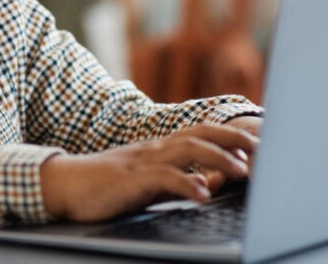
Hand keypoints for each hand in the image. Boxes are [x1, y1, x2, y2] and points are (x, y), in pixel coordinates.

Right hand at [40, 123, 257, 221]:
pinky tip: (203, 194)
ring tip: (243, 170)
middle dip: (233, 138)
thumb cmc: (106, 185)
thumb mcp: (148, 182)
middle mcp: (155, 148)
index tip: (256, 142)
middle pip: (201, 134)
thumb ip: (179, 180)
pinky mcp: (132, 179)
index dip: (229, 135)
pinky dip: (186, 184)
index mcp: (160, 147)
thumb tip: (212, 181)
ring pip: (187, 150)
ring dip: (218, 158)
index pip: (201, 132)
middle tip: (261, 148)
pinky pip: (164, 178)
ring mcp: (143, 162)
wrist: (66, 184)